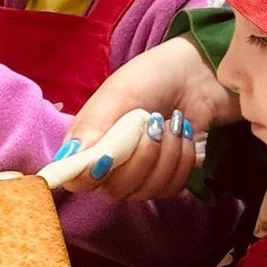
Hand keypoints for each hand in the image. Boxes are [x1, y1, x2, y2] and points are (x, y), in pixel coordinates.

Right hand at [62, 36, 238, 197]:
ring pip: (148, 190)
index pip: (76, 179)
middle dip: (143, 157)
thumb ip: (91, 129)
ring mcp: (139, 172)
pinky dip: (183, 161)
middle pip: (117, 188)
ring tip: (173, 123)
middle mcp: (109, 162)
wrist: (198, 76)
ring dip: (168, 156)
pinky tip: (184, 136)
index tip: (108, 158)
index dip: (89, 177)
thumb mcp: (116, 95)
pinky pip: (172, 188)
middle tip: (154, 123)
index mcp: (87, 142)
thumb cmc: (150, 79)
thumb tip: (67, 163)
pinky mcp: (168, 176)